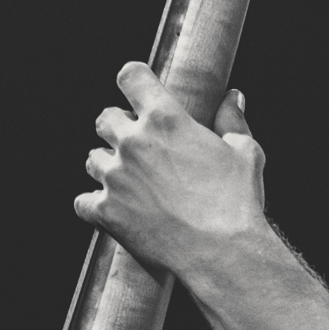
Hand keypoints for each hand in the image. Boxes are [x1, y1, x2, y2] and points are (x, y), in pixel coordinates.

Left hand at [74, 61, 269, 274]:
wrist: (222, 252)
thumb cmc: (237, 201)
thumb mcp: (245, 153)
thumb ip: (232, 121)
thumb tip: (232, 98)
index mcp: (166, 119)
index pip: (131, 77)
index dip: (134, 81)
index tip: (138, 91)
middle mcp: (133, 142)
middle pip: (104, 117)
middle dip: (119, 127)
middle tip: (140, 146)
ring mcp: (115, 177)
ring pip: (92, 159)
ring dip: (108, 166)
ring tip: (133, 182)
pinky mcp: (105, 211)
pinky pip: (83, 201)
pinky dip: (96, 204)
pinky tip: (116, 209)